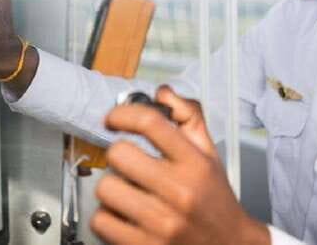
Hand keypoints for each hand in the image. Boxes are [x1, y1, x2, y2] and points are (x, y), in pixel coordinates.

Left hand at [91, 86, 269, 244]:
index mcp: (194, 164)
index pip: (151, 123)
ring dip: (111, 186)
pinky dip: (106, 216)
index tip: (114, 118)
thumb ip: (189, 117)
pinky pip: (101, 220)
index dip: (123, 113)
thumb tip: (164, 93)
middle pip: (120, 153)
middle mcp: (179, 191)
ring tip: (126, 189)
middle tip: (126, 161)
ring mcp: (161, 222)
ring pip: (106, 187)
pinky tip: (123, 213)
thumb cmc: (215, 201)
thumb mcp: (210, 154)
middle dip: (118, 153)